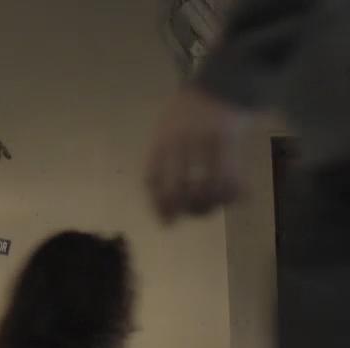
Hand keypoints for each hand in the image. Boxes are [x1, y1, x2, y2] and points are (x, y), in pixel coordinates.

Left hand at [146, 85, 257, 222]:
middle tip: (196, 214)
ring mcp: (202, 141)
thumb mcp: (170, 127)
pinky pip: (229, 175)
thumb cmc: (194, 107)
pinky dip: (234, 191)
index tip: (168, 222)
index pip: (153, 181)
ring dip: (212, 202)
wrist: (223, 77)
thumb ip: (167, 155)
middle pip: (176, 188)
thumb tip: (163, 192)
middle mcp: (177, 143)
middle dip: (185, 208)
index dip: (159, 205)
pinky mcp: (227, 138)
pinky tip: (241, 197)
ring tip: (219, 204)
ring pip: (204, 186)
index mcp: (161, 141)